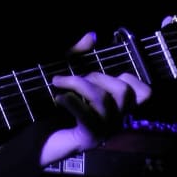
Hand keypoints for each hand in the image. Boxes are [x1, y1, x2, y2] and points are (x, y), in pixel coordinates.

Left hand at [48, 32, 151, 157]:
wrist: (32, 140)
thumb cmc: (50, 107)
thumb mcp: (65, 78)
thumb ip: (78, 56)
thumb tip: (92, 36)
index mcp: (116, 107)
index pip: (144, 93)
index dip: (130, 77)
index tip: (100, 72)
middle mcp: (116, 120)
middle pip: (123, 91)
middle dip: (96, 76)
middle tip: (72, 78)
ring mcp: (104, 131)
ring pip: (104, 100)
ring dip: (78, 84)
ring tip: (57, 82)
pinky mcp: (87, 139)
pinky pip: (87, 117)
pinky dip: (71, 102)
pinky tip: (57, 98)